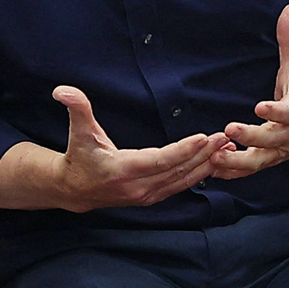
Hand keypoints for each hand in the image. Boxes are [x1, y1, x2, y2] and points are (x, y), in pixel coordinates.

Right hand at [46, 85, 228, 211]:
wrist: (75, 190)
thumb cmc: (79, 156)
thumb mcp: (78, 132)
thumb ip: (76, 109)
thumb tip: (61, 90)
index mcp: (122, 169)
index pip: (159, 161)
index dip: (182, 150)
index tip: (203, 137)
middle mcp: (138, 187)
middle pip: (178, 171)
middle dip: (204, 154)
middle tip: (224, 138)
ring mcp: (147, 195)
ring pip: (183, 180)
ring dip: (206, 164)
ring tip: (226, 149)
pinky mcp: (153, 197)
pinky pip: (180, 185)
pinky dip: (199, 174)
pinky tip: (213, 162)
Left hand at [209, 3, 288, 179]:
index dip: (277, 111)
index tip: (261, 107)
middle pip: (273, 139)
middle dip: (252, 136)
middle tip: (229, 130)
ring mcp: (280, 150)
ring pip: (261, 160)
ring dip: (238, 161)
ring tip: (216, 157)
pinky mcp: (269, 160)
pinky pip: (251, 170)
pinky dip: (233, 171)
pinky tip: (213, 168)